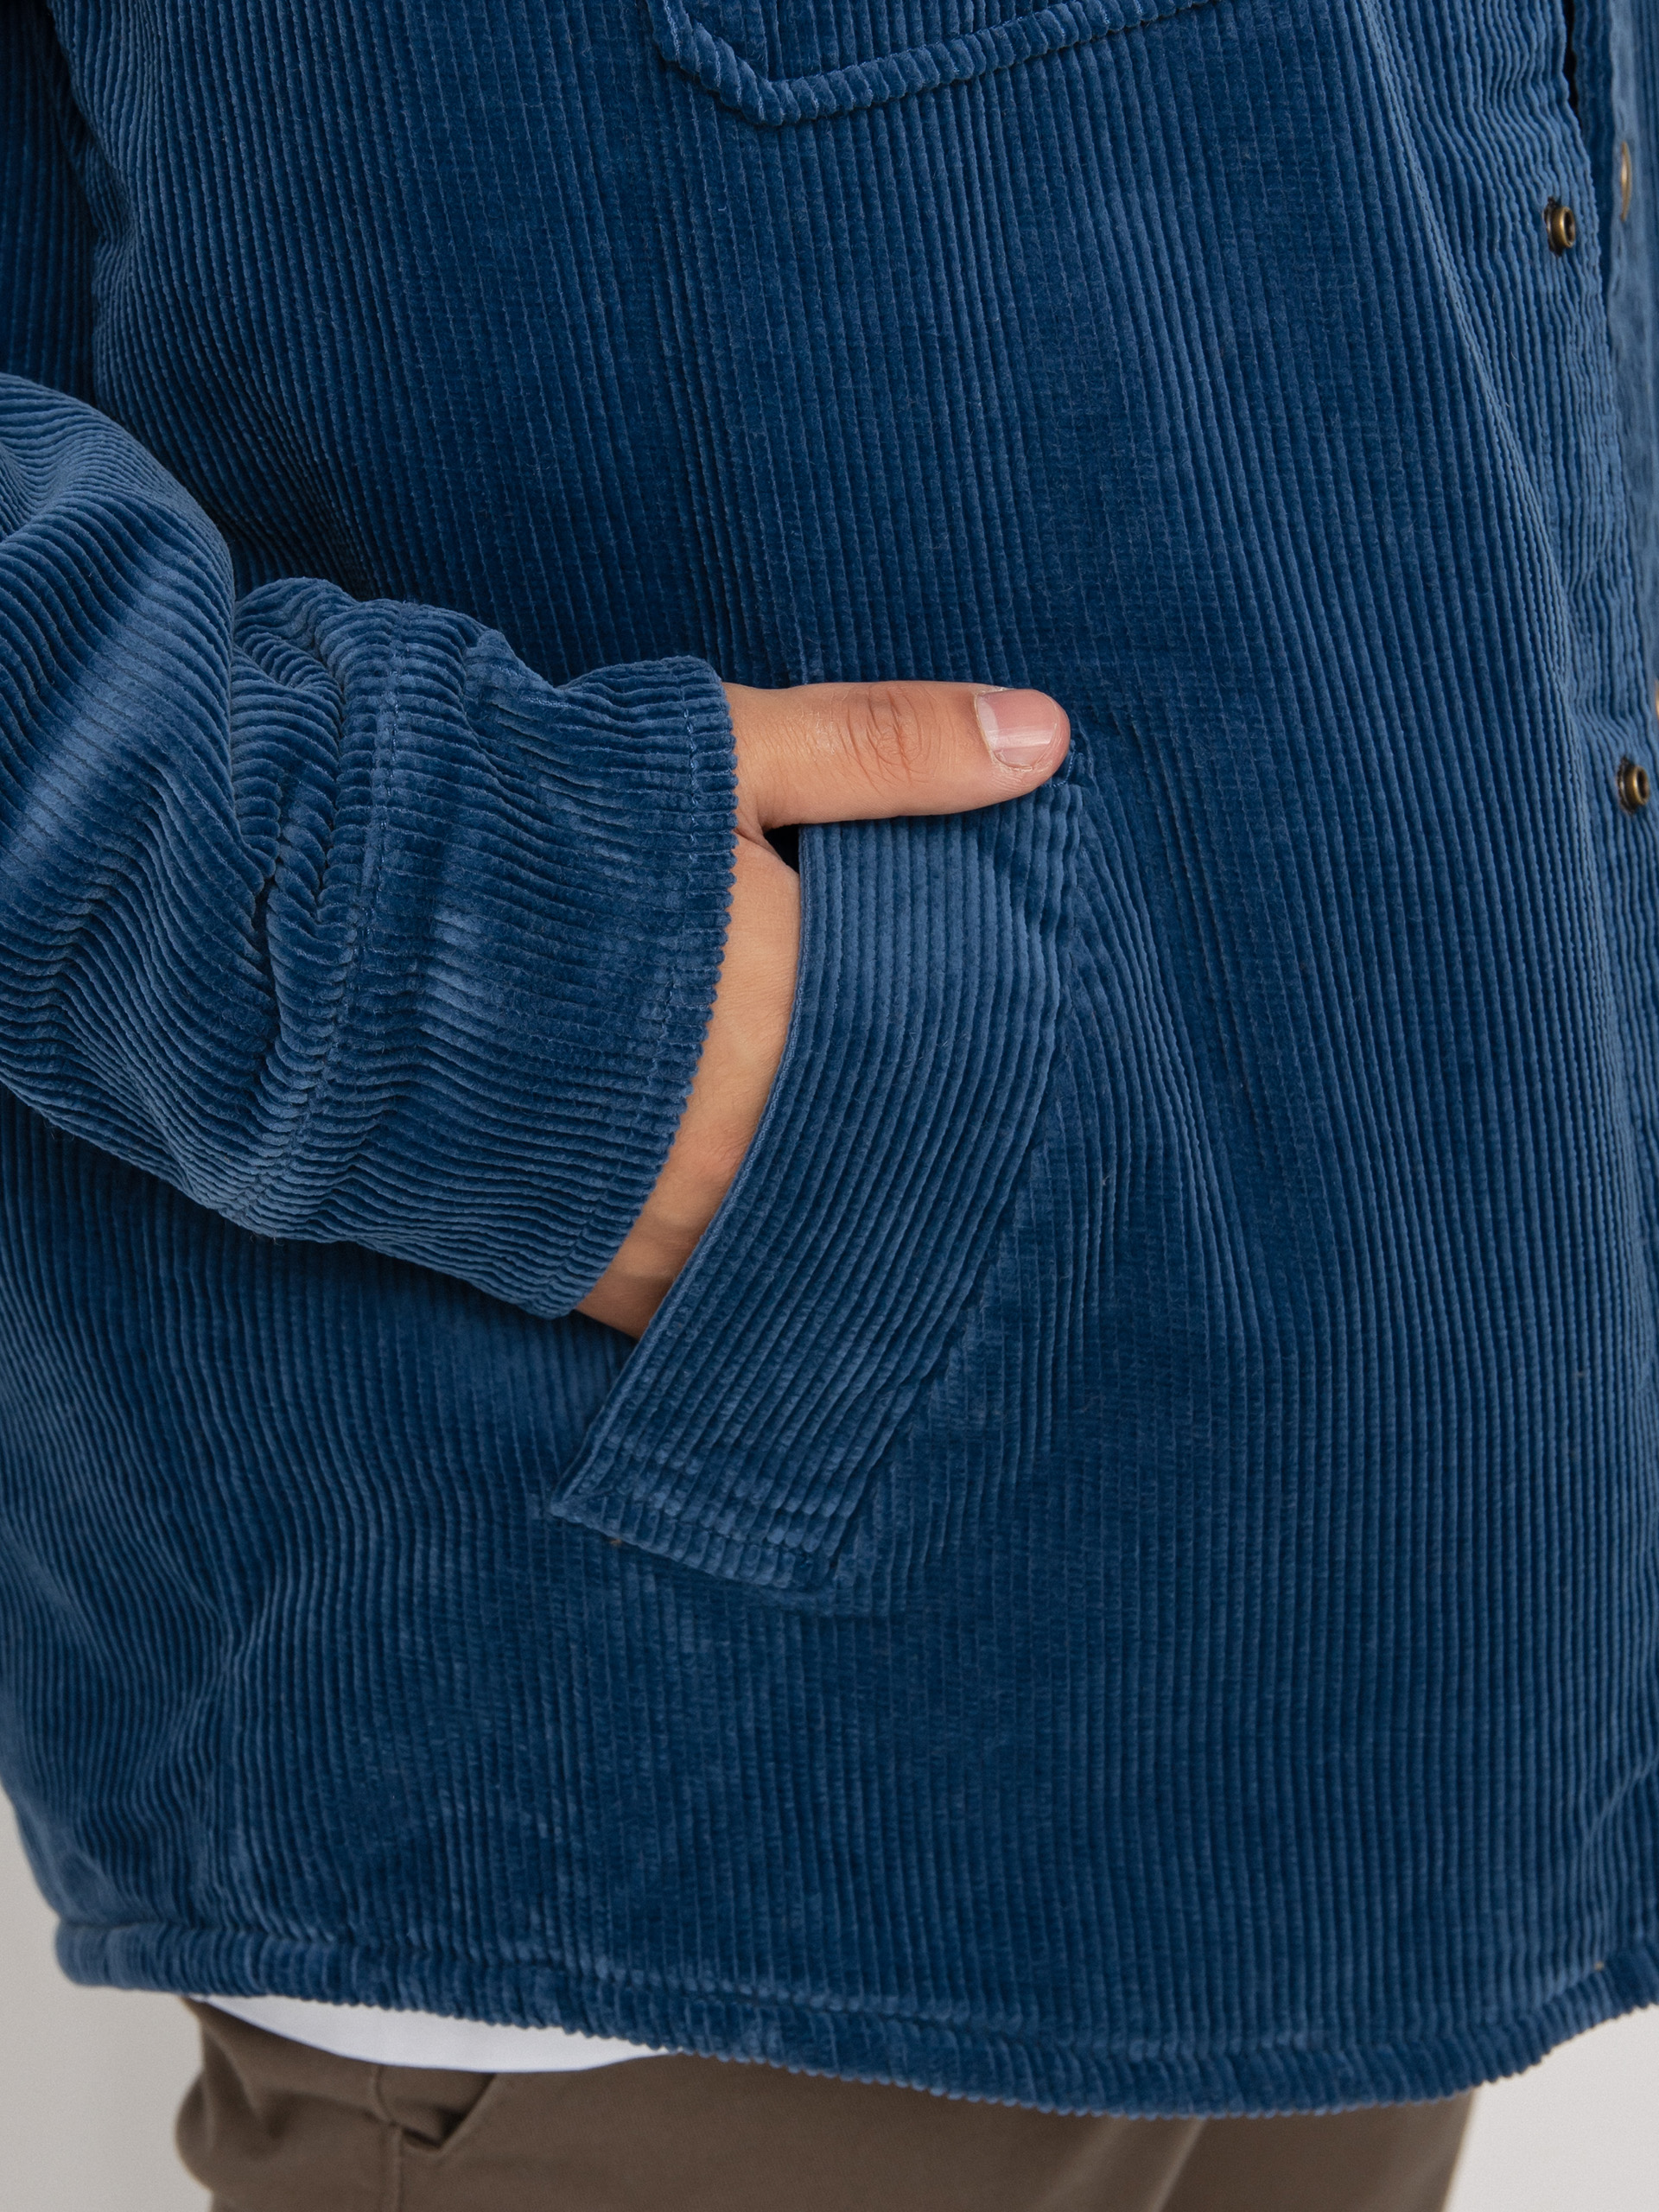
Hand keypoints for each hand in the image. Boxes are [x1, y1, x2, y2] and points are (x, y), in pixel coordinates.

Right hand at [575, 680, 1070, 1336]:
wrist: (324, 923)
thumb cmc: (533, 820)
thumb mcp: (722, 750)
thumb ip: (889, 749)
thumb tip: (1049, 735)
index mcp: (805, 1022)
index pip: (952, 1068)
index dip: (983, 1068)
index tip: (1010, 1064)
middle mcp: (750, 1151)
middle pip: (884, 1177)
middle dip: (911, 1158)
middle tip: (937, 1142)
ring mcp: (665, 1229)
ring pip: (798, 1257)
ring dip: (826, 1228)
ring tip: (851, 1199)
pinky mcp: (585, 1273)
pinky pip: (698, 1310)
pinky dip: (733, 1282)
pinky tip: (745, 1245)